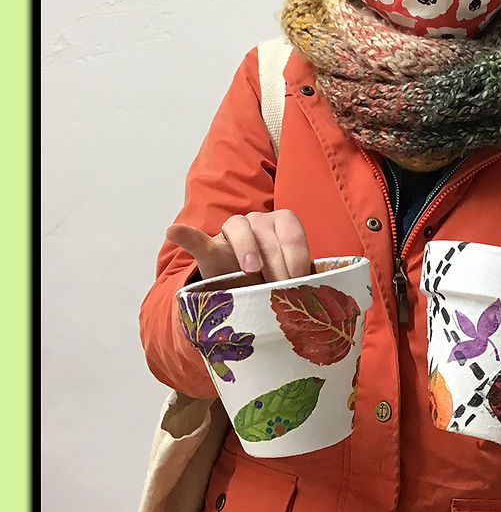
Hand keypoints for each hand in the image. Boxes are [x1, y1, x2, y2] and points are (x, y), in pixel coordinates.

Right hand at [167, 209, 311, 282]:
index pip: (291, 231)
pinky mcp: (208, 248)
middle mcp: (258, 222)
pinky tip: (173, 231)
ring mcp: (231, 233)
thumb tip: (315, 290)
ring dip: (246, 247)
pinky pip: (195, 238)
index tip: (299, 279)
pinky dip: (185, 235)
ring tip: (250, 269)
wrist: (243, 290)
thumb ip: (298, 277)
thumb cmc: (273, 281)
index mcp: (281, 224)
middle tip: (279, 287)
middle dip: (276, 262)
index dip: (297, 254)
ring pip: (238, 228)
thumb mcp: (289, 278)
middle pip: (267, 233)